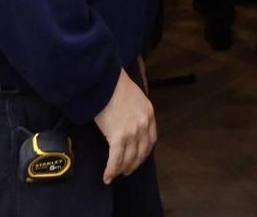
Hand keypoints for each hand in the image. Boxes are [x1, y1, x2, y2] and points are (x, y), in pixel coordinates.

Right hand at [94, 68, 156, 182]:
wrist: (105, 80)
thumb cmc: (115, 84)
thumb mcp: (135, 96)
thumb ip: (137, 110)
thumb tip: (130, 121)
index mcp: (149, 114)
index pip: (150, 141)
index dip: (144, 153)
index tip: (137, 158)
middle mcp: (143, 125)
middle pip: (141, 153)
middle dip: (134, 164)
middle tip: (126, 171)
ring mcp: (132, 132)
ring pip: (129, 158)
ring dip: (121, 169)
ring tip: (115, 175)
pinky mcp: (118, 136)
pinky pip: (116, 159)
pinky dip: (111, 170)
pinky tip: (107, 176)